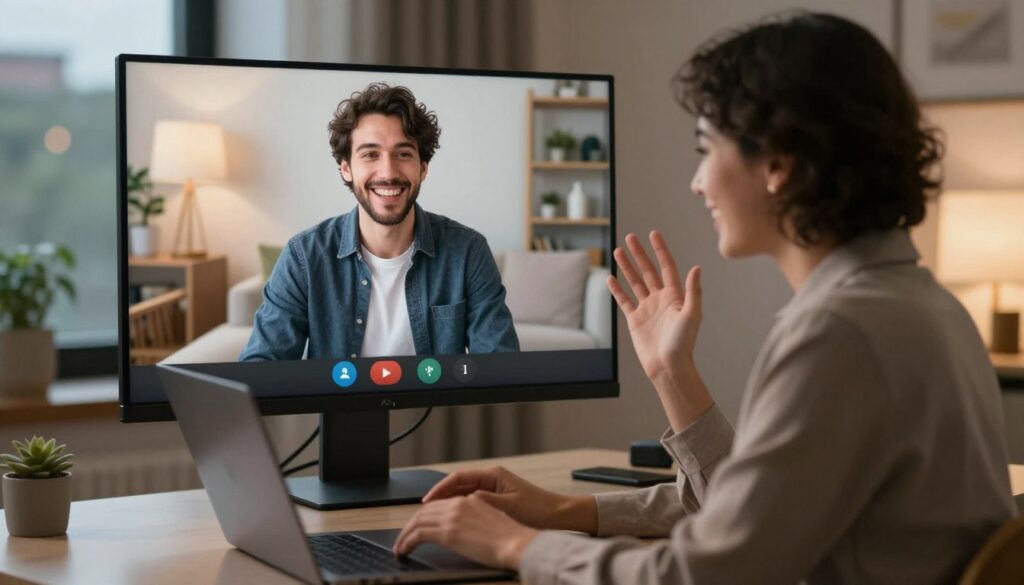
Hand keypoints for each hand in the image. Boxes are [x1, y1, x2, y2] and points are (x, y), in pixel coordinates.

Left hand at [393, 493, 539, 568]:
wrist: (517, 543)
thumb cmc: (512, 538)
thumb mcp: (493, 520)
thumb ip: (476, 519)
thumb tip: (465, 530)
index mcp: (471, 500)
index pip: (440, 504)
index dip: (425, 514)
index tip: (418, 525)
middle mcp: (459, 504)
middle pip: (425, 510)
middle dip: (411, 524)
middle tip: (403, 537)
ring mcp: (452, 517)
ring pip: (418, 520)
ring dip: (405, 534)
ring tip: (400, 546)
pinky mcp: (447, 532)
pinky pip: (418, 534)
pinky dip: (407, 542)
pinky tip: (403, 550)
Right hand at [421, 466, 596, 532]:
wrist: (558, 515)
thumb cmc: (538, 509)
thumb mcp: (509, 506)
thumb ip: (485, 502)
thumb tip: (465, 500)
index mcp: (493, 475)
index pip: (458, 477)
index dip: (440, 489)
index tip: (427, 500)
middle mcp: (492, 478)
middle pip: (458, 484)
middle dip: (440, 496)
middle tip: (424, 510)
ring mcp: (493, 488)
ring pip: (463, 493)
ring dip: (448, 502)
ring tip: (433, 514)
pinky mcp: (496, 499)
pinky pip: (471, 501)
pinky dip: (460, 508)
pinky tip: (452, 518)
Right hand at [608, 231, 701, 379]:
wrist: (668, 366)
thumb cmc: (683, 343)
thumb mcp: (692, 315)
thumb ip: (692, 291)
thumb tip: (696, 268)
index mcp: (675, 295)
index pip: (666, 266)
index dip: (660, 250)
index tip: (653, 234)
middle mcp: (660, 299)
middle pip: (648, 270)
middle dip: (639, 253)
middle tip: (630, 237)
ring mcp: (647, 308)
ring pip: (635, 282)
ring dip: (627, 266)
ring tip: (618, 251)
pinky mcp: (635, 319)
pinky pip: (624, 300)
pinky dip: (617, 289)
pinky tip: (610, 278)